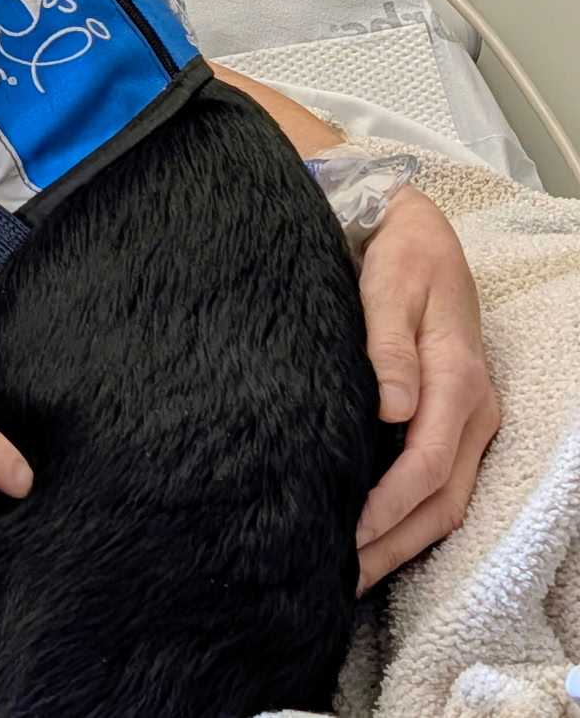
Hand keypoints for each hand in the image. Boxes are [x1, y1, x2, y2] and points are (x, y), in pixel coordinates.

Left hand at [354, 187, 499, 593]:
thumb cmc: (398, 258)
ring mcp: (472, 420)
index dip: (386, 507)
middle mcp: (475, 410)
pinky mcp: (457, 422)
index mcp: (458, 381)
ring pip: (447, 502)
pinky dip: (411, 518)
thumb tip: (395, 409)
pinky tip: (372, 534)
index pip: (426, 467)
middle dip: (392, 546)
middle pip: (442, 501)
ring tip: (350, 574)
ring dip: (403, 543)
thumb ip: (386, 346)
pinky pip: (442, 484)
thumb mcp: (387, 287)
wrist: (419, 233)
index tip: (344, 534)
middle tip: (338, 580)